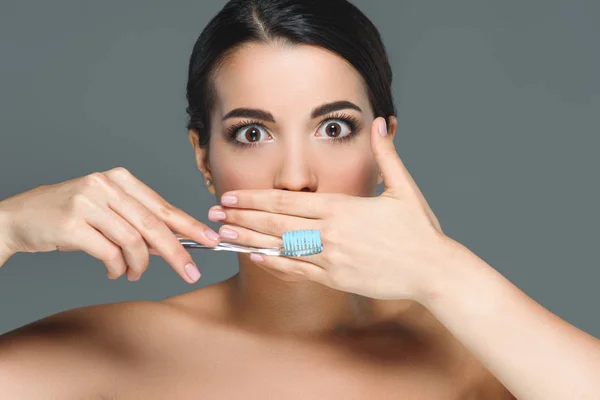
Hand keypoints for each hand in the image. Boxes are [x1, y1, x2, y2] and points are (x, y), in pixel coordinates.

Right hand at [0, 167, 219, 281]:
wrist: (20, 218)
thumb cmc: (69, 217)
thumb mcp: (107, 212)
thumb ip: (138, 224)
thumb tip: (173, 246)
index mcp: (120, 179)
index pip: (162, 206)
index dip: (189, 226)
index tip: (211, 241)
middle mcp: (106, 185)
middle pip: (153, 224)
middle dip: (177, 252)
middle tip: (191, 272)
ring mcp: (88, 202)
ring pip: (133, 241)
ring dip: (140, 265)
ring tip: (135, 274)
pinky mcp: (72, 223)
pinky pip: (109, 252)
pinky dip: (117, 268)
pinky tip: (116, 272)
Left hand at [208, 117, 456, 300]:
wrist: (434, 271)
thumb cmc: (420, 230)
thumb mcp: (403, 188)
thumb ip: (386, 155)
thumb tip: (379, 122)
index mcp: (342, 208)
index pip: (288, 201)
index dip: (255, 198)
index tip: (231, 196)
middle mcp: (331, 233)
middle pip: (276, 223)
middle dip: (242, 217)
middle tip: (214, 213)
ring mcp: (331, 258)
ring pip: (281, 248)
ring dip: (249, 240)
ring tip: (223, 235)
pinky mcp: (336, 279)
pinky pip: (298, 272)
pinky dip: (274, 265)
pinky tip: (255, 258)